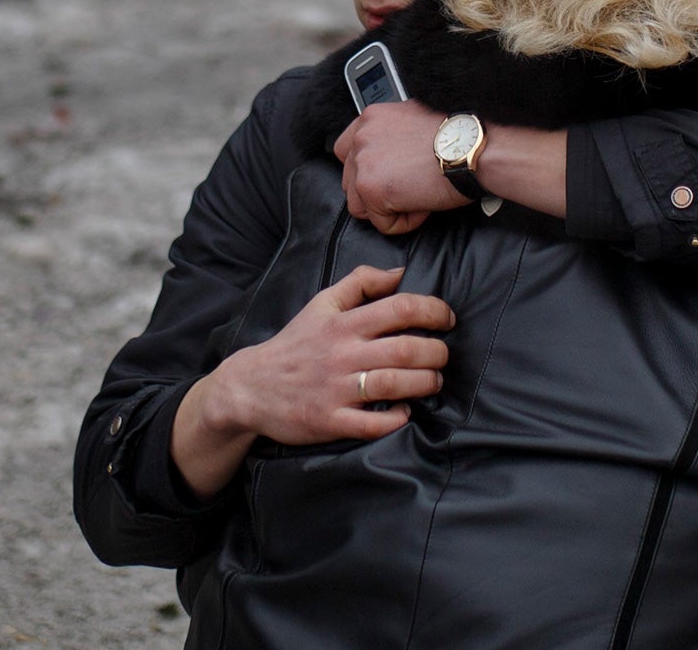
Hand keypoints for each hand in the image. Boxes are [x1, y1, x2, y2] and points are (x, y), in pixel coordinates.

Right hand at [173, 265, 454, 496]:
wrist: (251, 386)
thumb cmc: (295, 344)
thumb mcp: (321, 304)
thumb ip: (360, 283)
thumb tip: (400, 273)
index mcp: (341, 323)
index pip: (399, 308)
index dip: (433, 311)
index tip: (447, 318)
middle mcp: (341, 354)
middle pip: (405, 349)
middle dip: (436, 352)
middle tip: (442, 355)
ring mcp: (336, 389)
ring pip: (395, 385)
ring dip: (424, 383)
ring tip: (432, 381)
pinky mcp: (330, 421)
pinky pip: (373, 423)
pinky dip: (396, 418)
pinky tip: (404, 411)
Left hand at [335, 100, 465, 234]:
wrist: (472, 149)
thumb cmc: (458, 138)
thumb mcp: (415, 121)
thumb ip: (392, 135)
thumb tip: (391, 154)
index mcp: (371, 118)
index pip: (346, 151)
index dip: (367, 171)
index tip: (387, 178)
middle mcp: (361, 137)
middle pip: (350, 181)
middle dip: (377, 192)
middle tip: (410, 189)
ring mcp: (362, 163)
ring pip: (360, 206)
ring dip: (389, 208)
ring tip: (418, 196)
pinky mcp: (371, 189)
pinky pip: (382, 223)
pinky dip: (405, 222)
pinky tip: (424, 204)